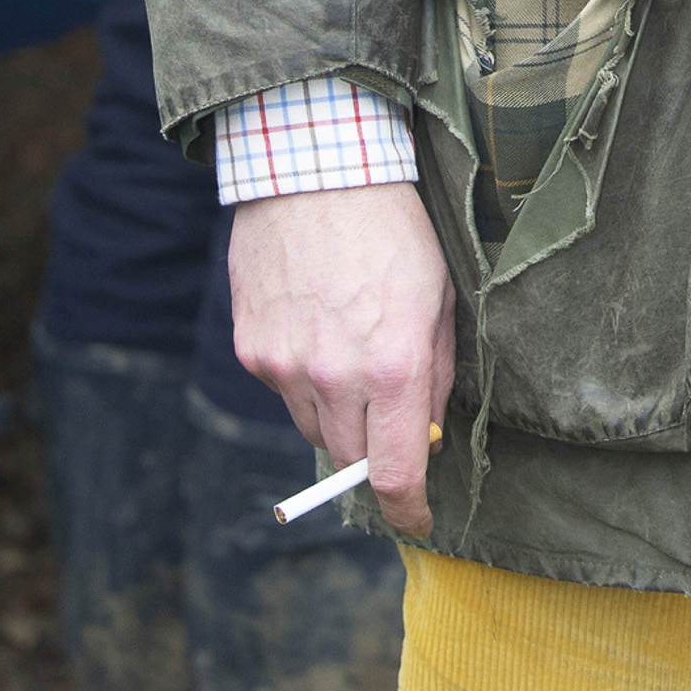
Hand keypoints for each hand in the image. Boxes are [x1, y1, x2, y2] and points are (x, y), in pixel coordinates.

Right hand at [229, 182, 455, 537]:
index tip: (418, 521)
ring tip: (349, 345)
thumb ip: (435, 374)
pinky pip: (282, 392)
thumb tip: (428, 435)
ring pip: (314, 428)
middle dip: (374, 449)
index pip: (395, 475)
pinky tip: (316, 323)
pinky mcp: (251, 350)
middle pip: (351, 459)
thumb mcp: (439, 297)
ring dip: (336, 412)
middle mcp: (334, 379)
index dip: (410, 512)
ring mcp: (285, 367)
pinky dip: (302, 377)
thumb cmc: (393, 228)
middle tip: (387, 409)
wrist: (316, 169)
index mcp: (392, 368)